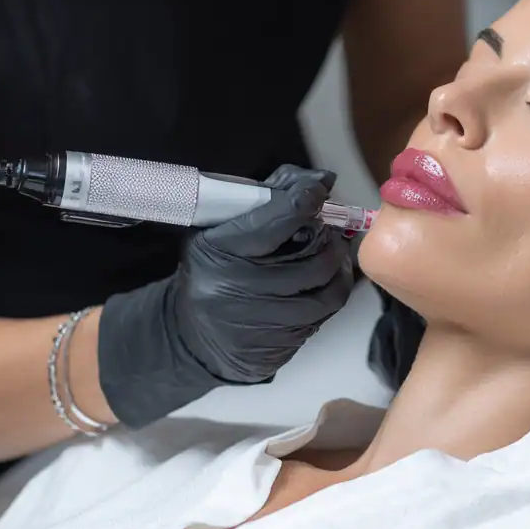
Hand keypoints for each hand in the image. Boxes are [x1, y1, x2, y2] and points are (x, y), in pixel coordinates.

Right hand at [97, 165, 353, 427]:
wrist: (190, 336)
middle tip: (332, 229)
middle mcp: (238, 290)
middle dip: (331, 239)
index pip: (277, 219)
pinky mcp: (277, 348)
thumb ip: (264, 200)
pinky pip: (322, 318)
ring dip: (339, 268)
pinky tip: (325, 283)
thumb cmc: (210, 271)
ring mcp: (259, 324)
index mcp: (219, 253)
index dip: (306, 199)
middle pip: (313, 259)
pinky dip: (330, 294)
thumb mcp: (218, 230)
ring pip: (326, 291)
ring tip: (335, 254)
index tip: (319, 188)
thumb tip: (318, 180)